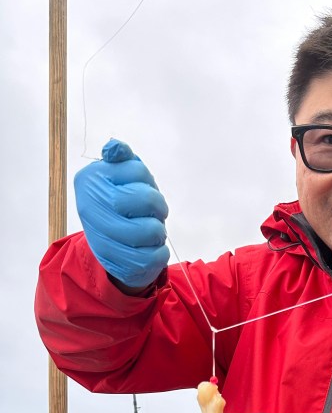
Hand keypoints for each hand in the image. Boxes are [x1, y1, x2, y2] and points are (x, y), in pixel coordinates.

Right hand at [73, 139, 169, 287]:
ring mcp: (103, 239)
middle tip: (153, 212)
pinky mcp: (121, 264)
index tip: (140, 188)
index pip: (137, 171)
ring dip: (158, 230)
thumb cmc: (120, 203)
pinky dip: (159, 252)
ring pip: (152, 230)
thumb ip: (120, 159)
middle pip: (147, 200)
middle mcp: (91, 209)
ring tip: (149, 231)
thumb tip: (115, 148)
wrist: (111, 249)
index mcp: (90, 181)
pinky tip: (148, 249)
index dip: (147, 180)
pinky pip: (156, 255)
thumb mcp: (118, 175)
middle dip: (157, 206)